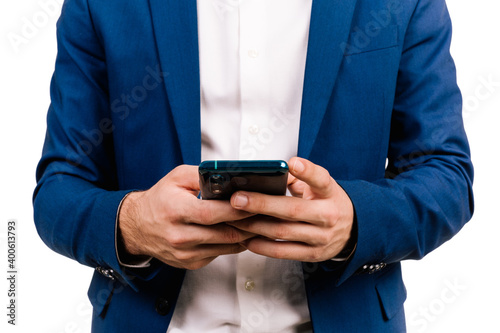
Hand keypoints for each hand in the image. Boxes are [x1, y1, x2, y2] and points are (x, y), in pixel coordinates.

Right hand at [118, 165, 254, 269]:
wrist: (136, 227)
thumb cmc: (159, 200)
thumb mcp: (176, 178)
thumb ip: (202, 174)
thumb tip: (228, 176)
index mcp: (175, 210)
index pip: (212, 213)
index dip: (237, 210)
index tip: (255, 202)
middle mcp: (179, 236)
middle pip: (224, 233)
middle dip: (248, 223)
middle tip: (265, 213)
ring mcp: (185, 253)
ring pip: (226, 246)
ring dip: (244, 235)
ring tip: (258, 222)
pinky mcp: (190, 263)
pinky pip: (219, 254)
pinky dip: (232, 243)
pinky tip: (240, 232)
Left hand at [229, 157, 354, 261]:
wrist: (353, 230)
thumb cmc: (328, 203)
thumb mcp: (320, 186)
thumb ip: (298, 178)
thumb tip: (268, 173)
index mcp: (330, 193)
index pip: (321, 179)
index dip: (307, 171)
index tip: (292, 163)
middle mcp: (328, 215)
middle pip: (292, 210)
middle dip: (261, 204)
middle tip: (237, 199)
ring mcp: (321, 237)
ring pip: (283, 232)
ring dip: (254, 225)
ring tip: (234, 218)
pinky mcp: (312, 254)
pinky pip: (283, 252)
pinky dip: (262, 246)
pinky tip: (246, 239)